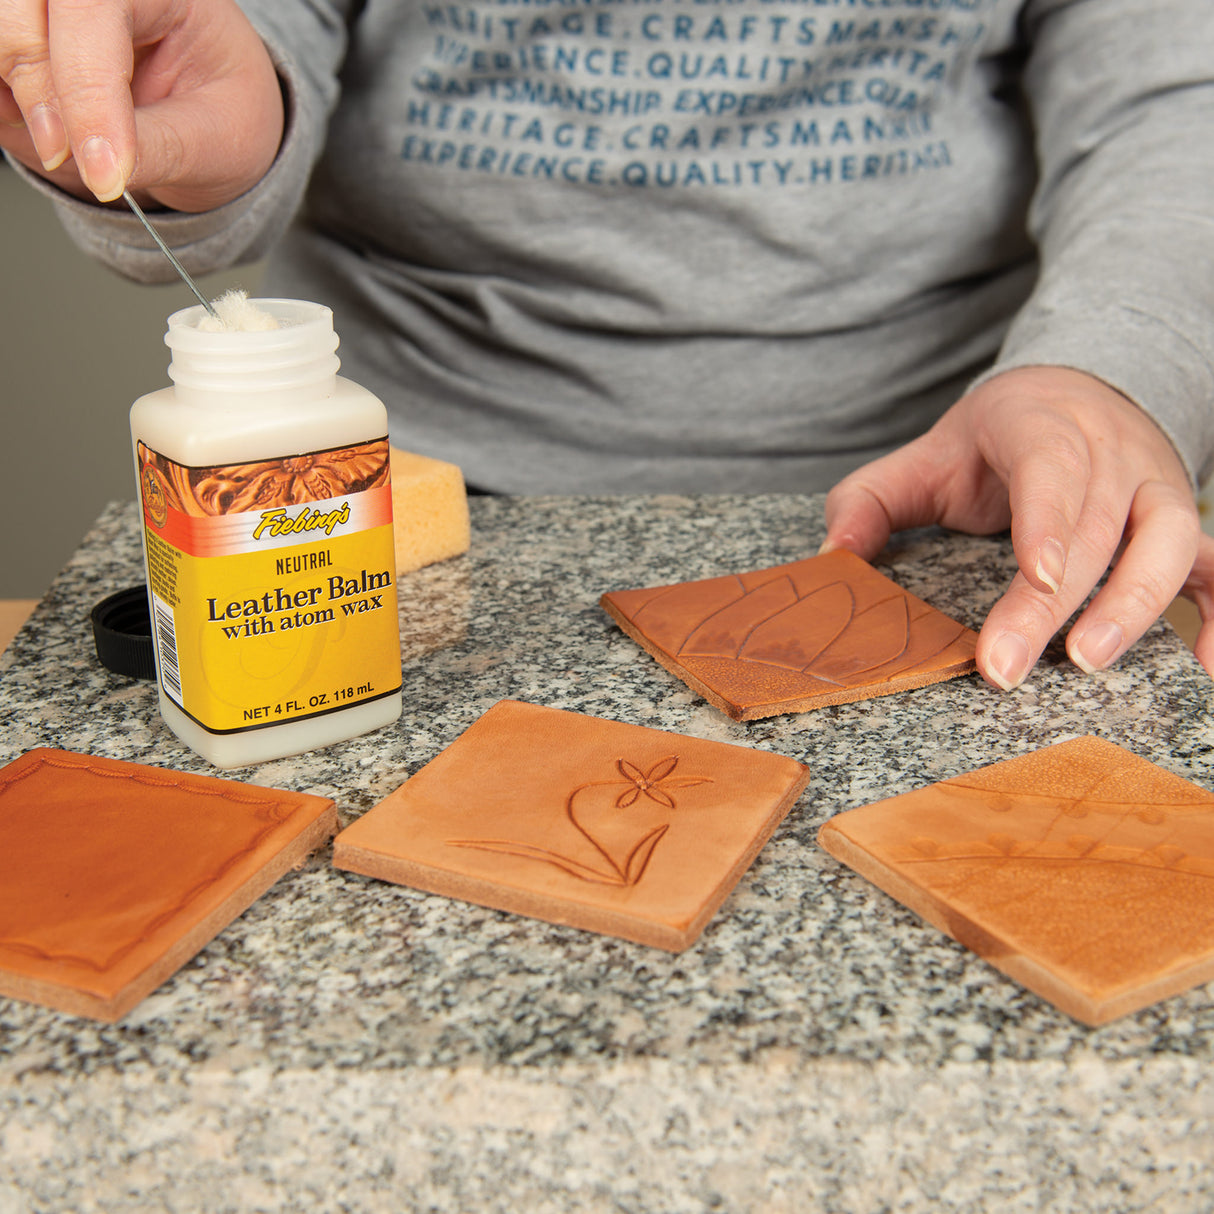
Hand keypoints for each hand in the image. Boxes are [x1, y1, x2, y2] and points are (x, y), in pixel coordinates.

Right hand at [0, 0, 281, 210]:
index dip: (88, 92)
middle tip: (67, 155)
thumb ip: (161, 148)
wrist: (212, 118)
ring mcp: (51, 8)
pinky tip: (40, 128)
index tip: (103, 172)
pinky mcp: (25, 36)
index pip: (94, 11)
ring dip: (14, 89)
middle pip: (23, 4)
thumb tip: (103, 166)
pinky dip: (3, 97)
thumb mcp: (216, 138)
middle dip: (36, 84)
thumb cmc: (224, 109)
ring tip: (60, 144)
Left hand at [821, 366, 1211, 687]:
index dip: (1046, 524)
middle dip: (1051, 605)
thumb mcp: (926, 453)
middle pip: (1092, 530)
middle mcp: (1111, 454)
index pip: (1051, 470)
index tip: (1037, 579)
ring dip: (1134, 605)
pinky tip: (1208, 665)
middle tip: (1006, 667)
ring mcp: (1155, 486)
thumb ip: (870, 499)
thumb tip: (832, 557)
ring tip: (1087, 662)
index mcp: (1042, 427)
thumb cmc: (995, 438)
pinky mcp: (1179, 520)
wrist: (1077, 391)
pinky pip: (1212, 565)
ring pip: (1165, 543)